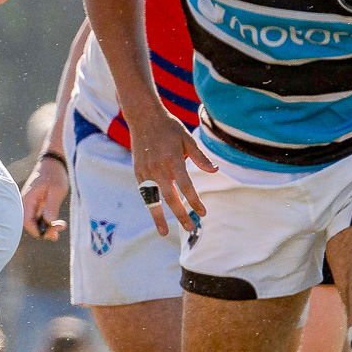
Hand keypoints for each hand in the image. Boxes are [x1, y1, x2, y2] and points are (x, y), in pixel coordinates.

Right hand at [19, 153, 68, 239]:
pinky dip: (47, 221)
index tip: (51, 233)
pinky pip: (40, 216)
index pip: (26, 221)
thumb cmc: (54, 174)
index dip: (37, 231)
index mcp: (28, 199)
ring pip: (36, 220)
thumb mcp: (56, 191)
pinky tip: (57, 223)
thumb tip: (48, 222)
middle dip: (44, 230)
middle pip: (30, 223)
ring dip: (47, 226)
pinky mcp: (38, 202)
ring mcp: (32, 203)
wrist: (54, 162)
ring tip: (61, 226)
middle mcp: (27, 203)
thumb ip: (51, 207)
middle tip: (59, 230)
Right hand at [130, 110, 214, 234]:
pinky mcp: (138, 172)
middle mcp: (158, 169)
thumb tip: (214, 172)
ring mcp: (146, 172)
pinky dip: (151, 204)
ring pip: (153, 200)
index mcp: (173, 161)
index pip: (186, 187)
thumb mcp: (188, 139)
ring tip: (164, 232)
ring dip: (158, 217)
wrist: (143, 118)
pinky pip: (145, 192)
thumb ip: (200, 157)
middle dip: (181, 215)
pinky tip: (156, 213)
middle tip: (190, 228)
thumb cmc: (169, 128)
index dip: (195, 201)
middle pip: (171, 198)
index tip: (203, 212)